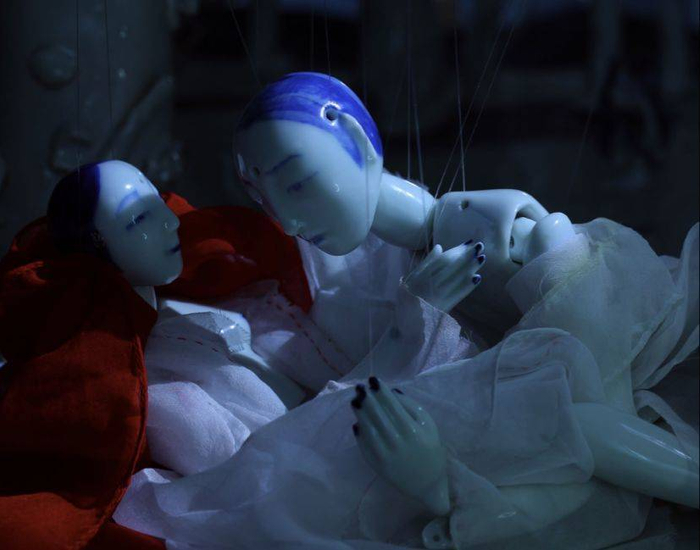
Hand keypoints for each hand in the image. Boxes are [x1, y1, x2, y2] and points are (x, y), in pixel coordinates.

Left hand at [351, 377, 449, 516]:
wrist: (428, 484)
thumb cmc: (430, 450)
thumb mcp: (429, 426)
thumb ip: (412, 407)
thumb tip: (392, 392)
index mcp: (412, 430)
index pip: (392, 405)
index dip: (381, 391)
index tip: (373, 379)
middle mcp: (396, 442)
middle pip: (377, 415)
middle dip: (367, 398)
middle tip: (359, 387)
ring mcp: (384, 455)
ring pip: (368, 429)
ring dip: (360, 413)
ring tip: (355, 401)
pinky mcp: (376, 465)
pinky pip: (364, 445)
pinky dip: (360, 432)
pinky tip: (358, 422)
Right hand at [402, 241, 485, 311]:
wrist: (407, 321)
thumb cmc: (409, 297)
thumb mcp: (412, 277)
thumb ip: (425, 262)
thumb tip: (439, 247)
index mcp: (422, 275)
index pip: (443, 259)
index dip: (457, 250)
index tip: (469, 242)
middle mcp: (430, 284)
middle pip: (451, 267)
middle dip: (466, 256)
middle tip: (480, 246)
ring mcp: (438, 296)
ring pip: (456, 279)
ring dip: (470, 268)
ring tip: (482, 258)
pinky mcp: (444, 307)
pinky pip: (458, 295)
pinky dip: (468, 286)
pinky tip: (477, 278)